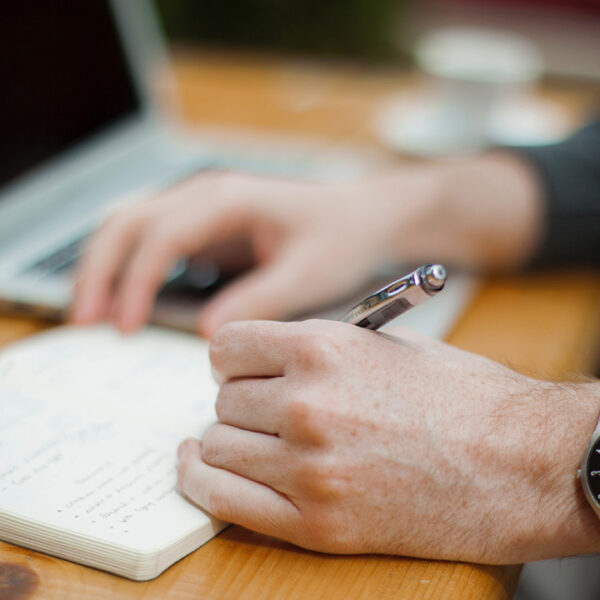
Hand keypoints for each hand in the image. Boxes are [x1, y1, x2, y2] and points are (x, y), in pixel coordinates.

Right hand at [71, 170, 436, 335]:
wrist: (364, 218)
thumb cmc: (341, 239)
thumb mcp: (307, 274)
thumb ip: (259, 301)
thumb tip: (208, 335)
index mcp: (229, 199)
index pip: (162, 235)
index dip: (135, 281)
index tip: (125, 327)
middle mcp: (207, 195)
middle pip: (129, 221)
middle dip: (98, 269)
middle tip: (84, 322)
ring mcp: (203, 208)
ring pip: (131, 226)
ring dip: (104, 266)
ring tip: (90, 314)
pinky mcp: (206, 227)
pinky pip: (152, 241)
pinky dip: (128, 268)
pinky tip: (123, 300)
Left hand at [177, 319, 599, 562]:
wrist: (519, 462)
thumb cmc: (460, 396)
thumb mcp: (385, 345)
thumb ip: (317, 348)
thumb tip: (266, 358)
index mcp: (323, 348)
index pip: (226, 346)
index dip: (232, 358)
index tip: (240, 369)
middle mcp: (308, 404)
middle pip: (223, 399)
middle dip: (239, 400)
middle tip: (263, 408)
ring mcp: (309, 468)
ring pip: (218, 446)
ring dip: (229, 441)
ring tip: (253, 440)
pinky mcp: (317, 523)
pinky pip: (225, 501)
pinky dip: (203, 482)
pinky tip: (202, 468)